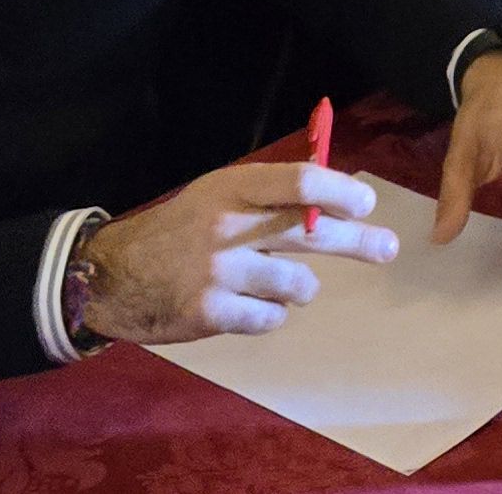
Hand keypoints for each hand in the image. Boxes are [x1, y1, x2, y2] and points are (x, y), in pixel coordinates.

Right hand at [75, 160, 397, 343]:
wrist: (114, 275)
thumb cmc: (180, 229)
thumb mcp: (219, 194)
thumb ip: (271, 195)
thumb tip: (340, 199)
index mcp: (232, 188)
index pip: (301, 182)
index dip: (341, 191)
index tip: (366, 204)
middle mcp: (228, 226)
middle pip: (312, 233)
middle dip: (358, 241)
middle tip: (387, 248)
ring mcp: (220, 272)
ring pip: (299, 285)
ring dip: (299, 288)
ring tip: (277, 282)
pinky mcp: (211, 313)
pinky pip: (272, 319)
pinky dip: (270, 315)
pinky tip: (248, 305)